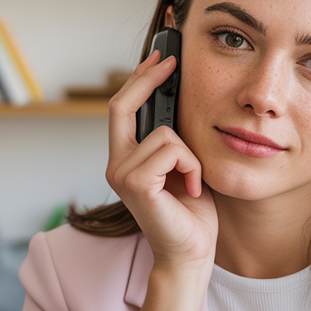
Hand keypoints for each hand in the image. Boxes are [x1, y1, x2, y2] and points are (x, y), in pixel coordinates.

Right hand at [106, 50, 217, 272]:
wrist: (192, 253)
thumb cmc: (192, 214)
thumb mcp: (185, 165)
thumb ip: (175, 140)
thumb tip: (181, 100)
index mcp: (125, 158)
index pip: (122, 108)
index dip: (137, 79)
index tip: (158, 57)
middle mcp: (116, 164)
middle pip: (121, 105)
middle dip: (147, 79)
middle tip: (171, 63)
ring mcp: (122, 174)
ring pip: (165, 134)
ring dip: (191, 156)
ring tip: (194, 181)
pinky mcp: (136, 184)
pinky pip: (172, 151)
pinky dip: (192, 167)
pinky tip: (193, 190)